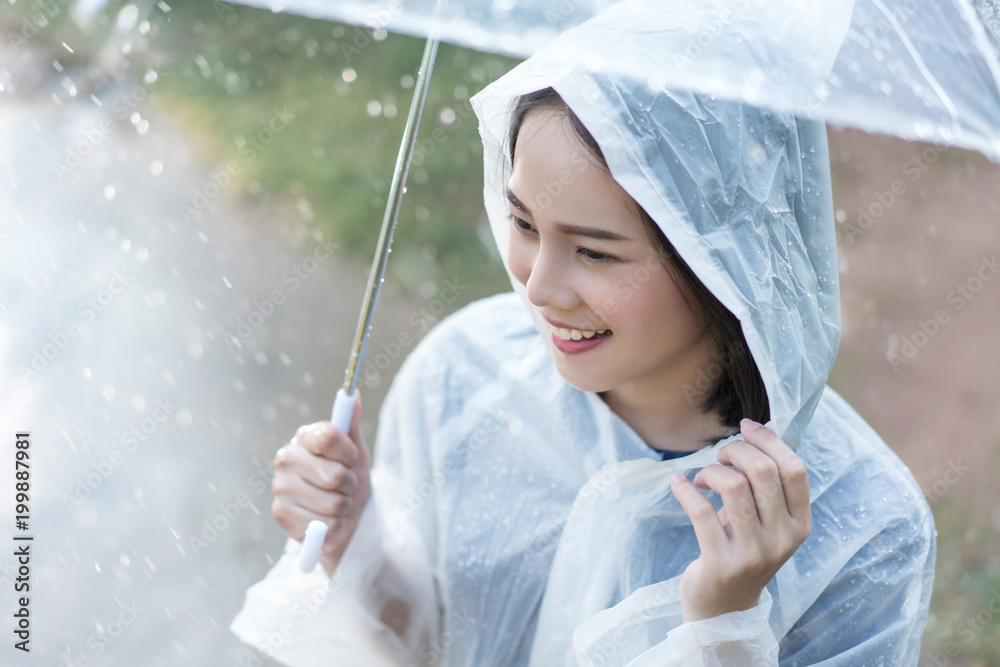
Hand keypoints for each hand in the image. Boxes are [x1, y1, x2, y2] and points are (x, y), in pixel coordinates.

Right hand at [272, 392, 371, 576]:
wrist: (342, 515)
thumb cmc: (348, 477)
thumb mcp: (355, 451)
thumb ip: (352, 423)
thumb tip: (354, 393)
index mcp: (305, 437)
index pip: (328, 436)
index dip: (348, 453)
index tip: (352, 460)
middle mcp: (287, 457)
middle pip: (333, 475)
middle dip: (350, 485)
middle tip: (346, 486)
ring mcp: (280, 486)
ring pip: (332, 502)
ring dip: (344, 507)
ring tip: (337, 503)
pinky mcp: (280, 513)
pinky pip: (323, 524)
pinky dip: (333, 525)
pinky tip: (325, 519)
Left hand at [670, 418, 810, 622]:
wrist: (724, 608)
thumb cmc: (743, 551)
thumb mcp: (767, 523)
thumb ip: (767, 487)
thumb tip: (753, 434)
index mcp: (800, 524)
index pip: (795, 470)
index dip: (770, 440)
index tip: (746, 427)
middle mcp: (782, 539)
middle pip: (763, 472)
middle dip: (737, 451)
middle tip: (720, 455)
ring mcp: (753, 553)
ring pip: (734, 487)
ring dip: (711, 471)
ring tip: (702, 477)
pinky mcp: (720, 562)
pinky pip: (701, 511)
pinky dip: (685, 490)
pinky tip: (679, 485)